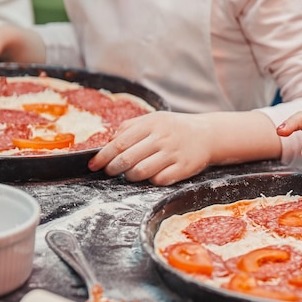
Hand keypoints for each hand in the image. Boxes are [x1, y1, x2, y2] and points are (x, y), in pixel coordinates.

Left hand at [88, 111, 214, 185]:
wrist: (207, 134)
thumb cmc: (174, 129)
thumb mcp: (153, 120)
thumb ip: (129, 128)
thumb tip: (108, 143)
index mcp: (151, 124)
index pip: (120, 142)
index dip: (103, 156)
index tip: (93, 164)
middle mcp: (162, 138)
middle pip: (127, 159)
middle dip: (113, 169)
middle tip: (109, 172)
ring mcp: (174, 153)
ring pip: (141, 172)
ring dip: (130, 176)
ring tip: (129, 174)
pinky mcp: (184, 168)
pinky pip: (159, 180)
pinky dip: (151, 180)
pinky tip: (151, 176)